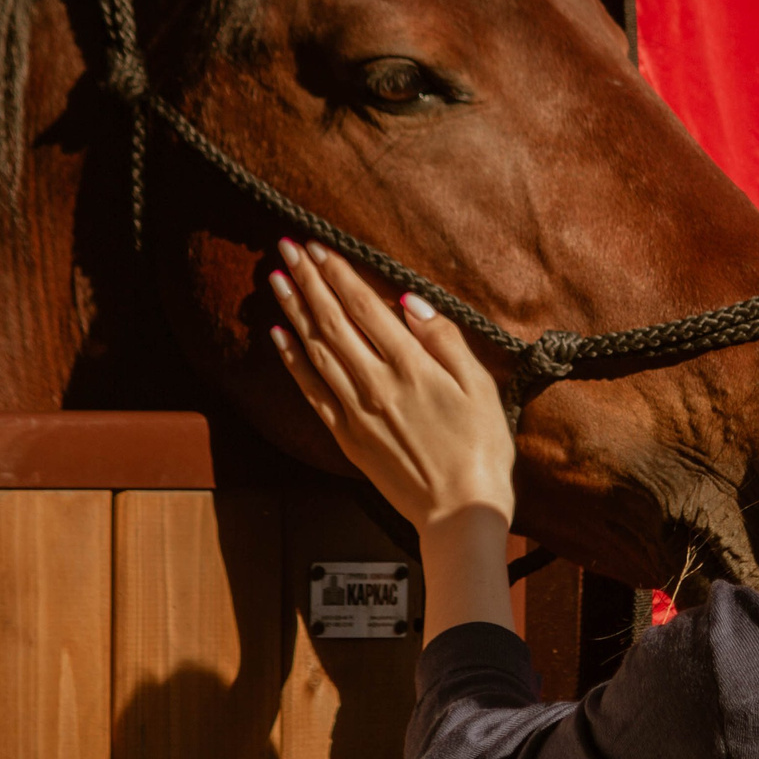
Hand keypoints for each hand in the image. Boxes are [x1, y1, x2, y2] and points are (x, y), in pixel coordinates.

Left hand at [266, 239, 515, 534]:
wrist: (459, 511)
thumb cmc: (481, 449)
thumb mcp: (481, 387)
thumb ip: (444, 340)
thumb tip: (409, 301)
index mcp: (411, 367)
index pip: (365, 307)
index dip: (339, 274)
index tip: (319, 247)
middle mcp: (375, 384)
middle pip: (332, 321)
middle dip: (309, 281)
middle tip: (287, 248)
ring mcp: (355, 412)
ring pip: (315, 350)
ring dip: (293, 311)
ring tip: (277, 279)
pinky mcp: (347, 437)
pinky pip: (310, 391)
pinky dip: (292, 361)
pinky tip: (278, 337)